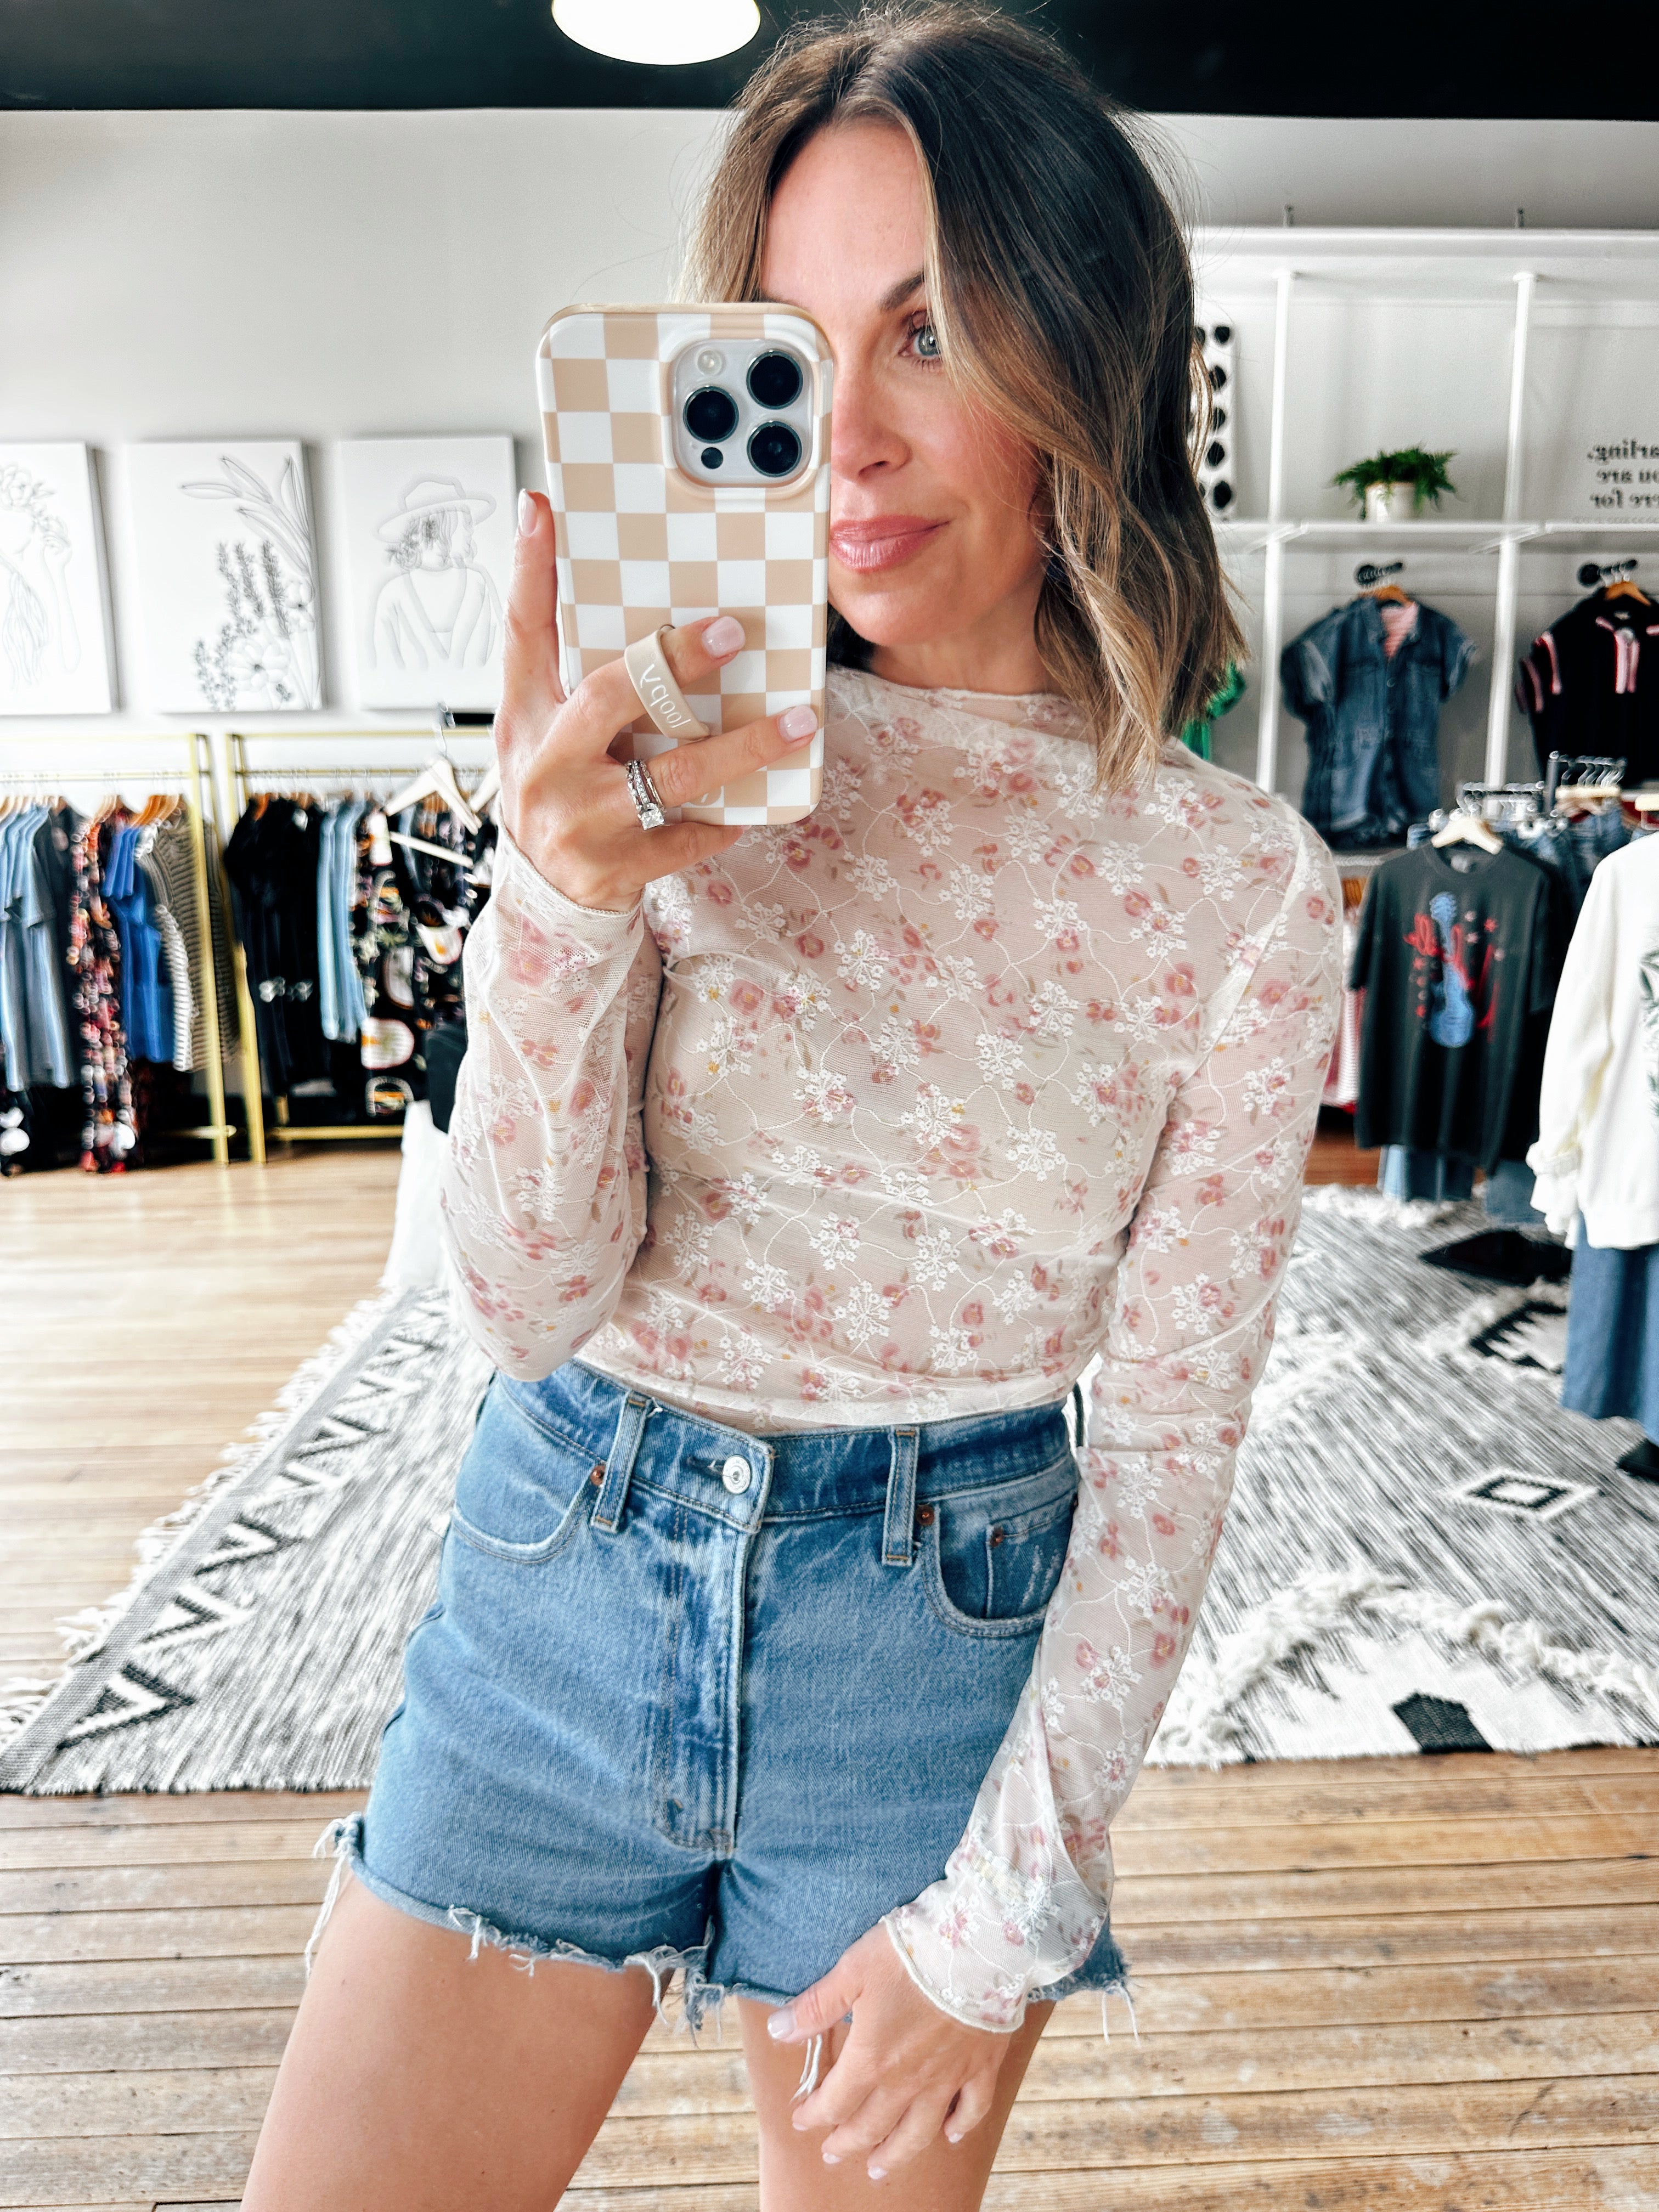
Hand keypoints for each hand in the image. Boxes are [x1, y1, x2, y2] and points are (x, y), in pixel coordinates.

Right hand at [495, 491, 818, 911]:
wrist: (545, 899)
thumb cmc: (560, 792)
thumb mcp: (546, 731)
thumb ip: (573, 672)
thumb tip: (608, 594)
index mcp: (524, 717)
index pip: (521, 633)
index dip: (529, 571)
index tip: (542, 511)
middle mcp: (543, 764)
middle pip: (609, 695)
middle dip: (674, 661)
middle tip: (729, 632)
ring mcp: (577, 820)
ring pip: (670, 774)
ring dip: (741, 748)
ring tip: (795, 723)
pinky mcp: (612, 867)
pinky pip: (686, 836)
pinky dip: (723, 819)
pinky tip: (750, 805)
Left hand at [768, 1924, 1015, 2181]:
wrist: (978, 1946)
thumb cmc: (911, 1952)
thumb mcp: (853, 1970)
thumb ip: (817, 2006)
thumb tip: (778, 2030)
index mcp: (872, 2059)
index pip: (835, 2101)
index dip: (814, 2114)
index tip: (801, 2120)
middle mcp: (908, 2081)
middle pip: (872, 2126)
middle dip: (847, 2143)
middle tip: (832, 2154)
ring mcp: (947, 2078)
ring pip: (918, 2132)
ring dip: (895, 2154)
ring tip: (878, 2168)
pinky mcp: (981, 2066)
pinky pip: (972, 2109)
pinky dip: (961, 2127)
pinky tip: (952, 2135)